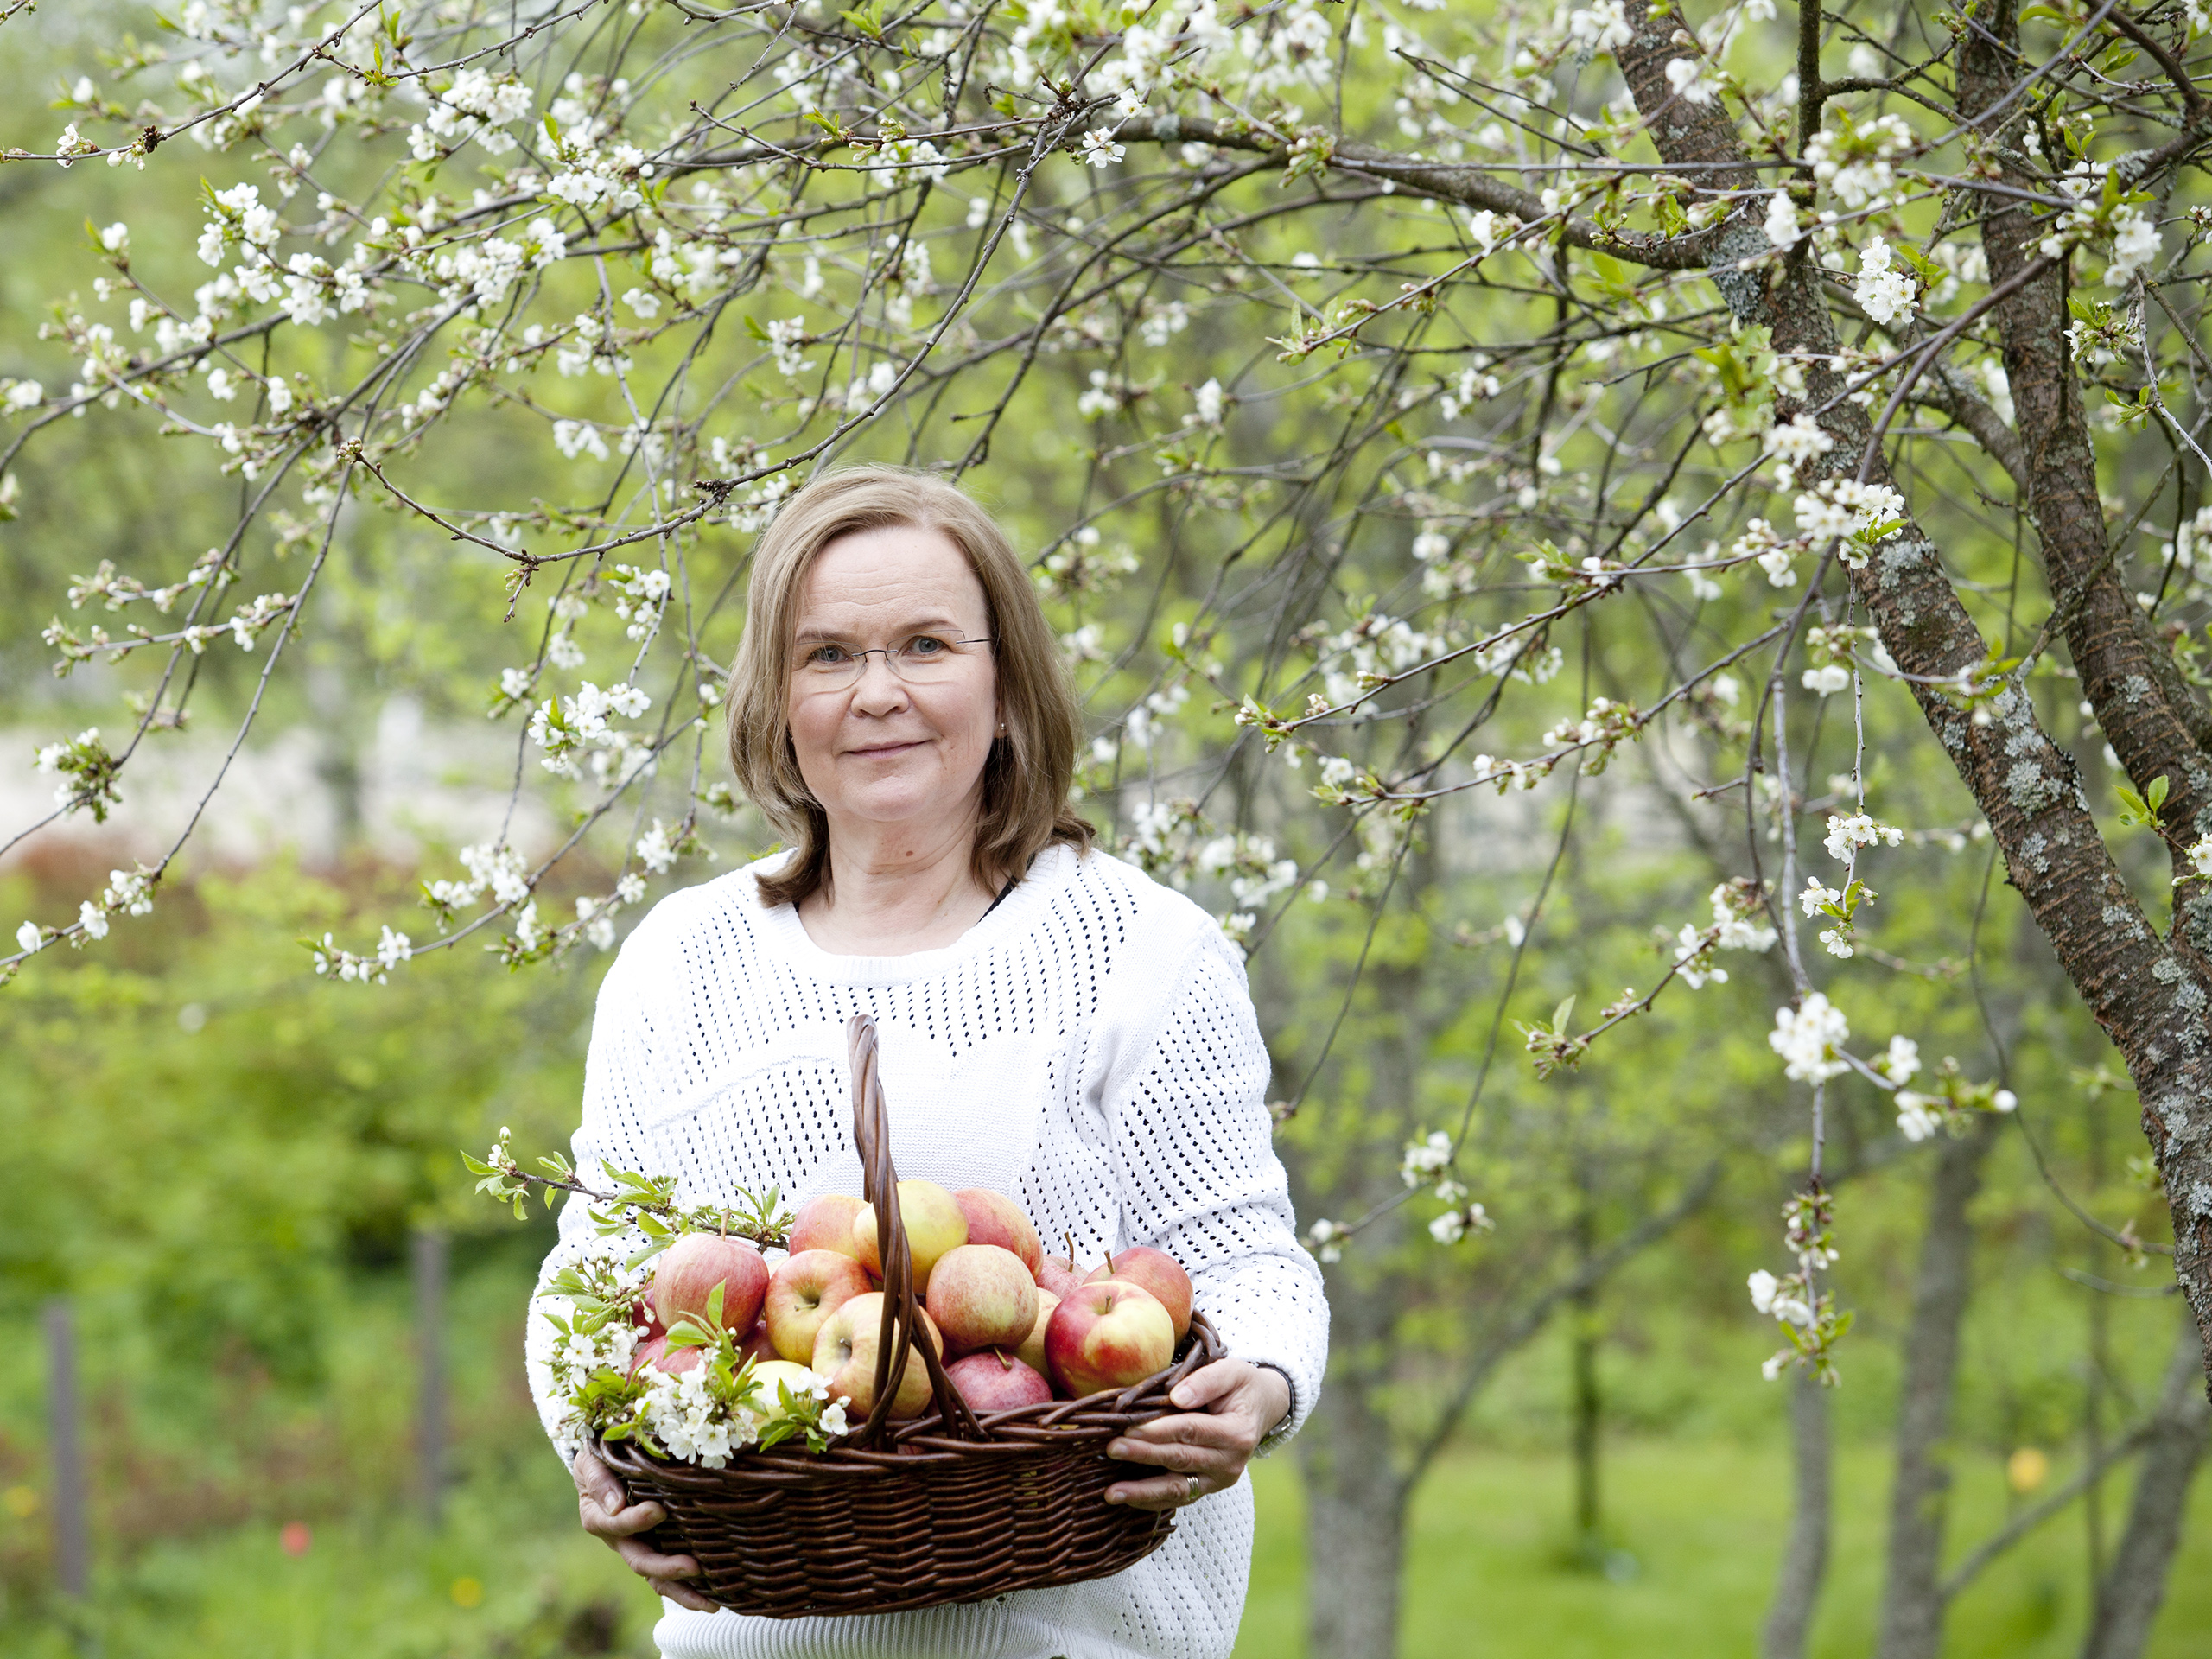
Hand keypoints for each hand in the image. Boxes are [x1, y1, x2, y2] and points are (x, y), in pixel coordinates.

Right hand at [572, 1445, 719, 1612]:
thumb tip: (616, 1505)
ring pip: (658, 1578)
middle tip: (694, 1567)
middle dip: (667, 1567)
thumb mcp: (590, 1462)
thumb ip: (599, 1479)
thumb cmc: (597, 1458)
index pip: (618, 1524)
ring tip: (711, 1603)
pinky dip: (689, 1587)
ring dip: (683, 1591)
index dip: (637, 1520)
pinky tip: (714, 1596)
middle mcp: (619, 1541)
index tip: (659, 1510)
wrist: (602, 1465)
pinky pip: (670, 1574)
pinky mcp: (657, 1548)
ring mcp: (639, 1548)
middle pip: (641, 1561)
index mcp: (598, 1518)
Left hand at [1102, 1359, 1291, 1511]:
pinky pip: (1177, 1498)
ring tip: (1112, 1493)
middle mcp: (1230, 1463)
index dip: (1159, 1431)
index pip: (1191, 1431)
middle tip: (1112, 1449)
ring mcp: (1218, 1480)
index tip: (1128, 1427)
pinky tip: (1126, 1499)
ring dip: (1142, 1492)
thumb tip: (1177, 1397)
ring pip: (1177, 1489)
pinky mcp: (1206, 1488)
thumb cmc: (1241, 1386)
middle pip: (1180, 1459)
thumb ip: (1206, 1381)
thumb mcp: (1232, 1372)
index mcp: (1237, 1432)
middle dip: (1143, 1455)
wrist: (1260, 1409)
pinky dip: (1151, 1501)